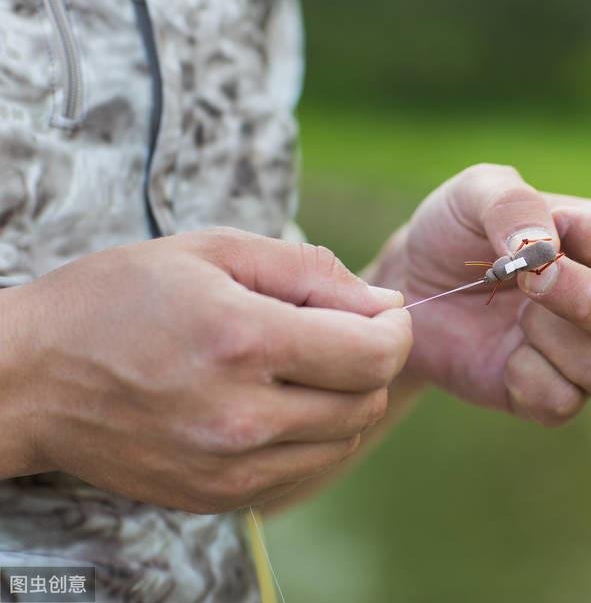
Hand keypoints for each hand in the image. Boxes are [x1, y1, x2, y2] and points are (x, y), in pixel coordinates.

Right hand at [0, 228, 411, 512]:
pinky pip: (305, 469)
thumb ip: (309, 271)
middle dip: (372, 360)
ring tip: (301, 365)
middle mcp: (241, 415)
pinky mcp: (217, 497)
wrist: (29, 381)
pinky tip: (277, 403)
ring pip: (344, 439)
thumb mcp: (211, 251)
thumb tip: (382, 302)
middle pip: (367, 400)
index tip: (382, 313)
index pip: (374, 354)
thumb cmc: (116, 301)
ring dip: (345, 399)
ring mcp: (229, 467)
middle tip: (338, 331)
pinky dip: (312, 436)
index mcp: (242, 340)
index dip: (396, 329)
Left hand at [370, 164, 590, 425]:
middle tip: (528, 280)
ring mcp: (584, 351)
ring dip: (554, 340)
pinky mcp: (551, 393)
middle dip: (586, 300)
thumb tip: (547, 247)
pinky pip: (564, 401)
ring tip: (515, 315)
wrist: (409, 285)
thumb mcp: (476, 191)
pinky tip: (501, 353)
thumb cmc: (454, 231)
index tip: (556, 227)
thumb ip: (515, 203)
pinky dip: (526, 377)